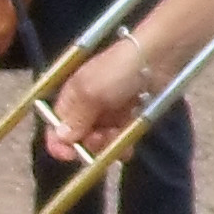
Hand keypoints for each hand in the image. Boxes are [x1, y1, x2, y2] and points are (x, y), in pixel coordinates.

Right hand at [41, 42, 144, 164]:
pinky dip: (121, 145)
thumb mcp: (91, 91)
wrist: (157, 58)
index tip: (70, 155)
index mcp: (71, 96)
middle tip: (100, 138)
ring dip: (106, 146)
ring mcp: (107, 112)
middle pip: (78, 137)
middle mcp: (86, 106)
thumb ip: (75, 117)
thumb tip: (60, 137)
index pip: (55, 126)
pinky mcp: (127, 116)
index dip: (58, 143)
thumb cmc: (117, 70)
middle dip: (87, 145)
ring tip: (116, 137)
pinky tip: (127, 148)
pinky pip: (118, 138)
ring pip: (99, 140)